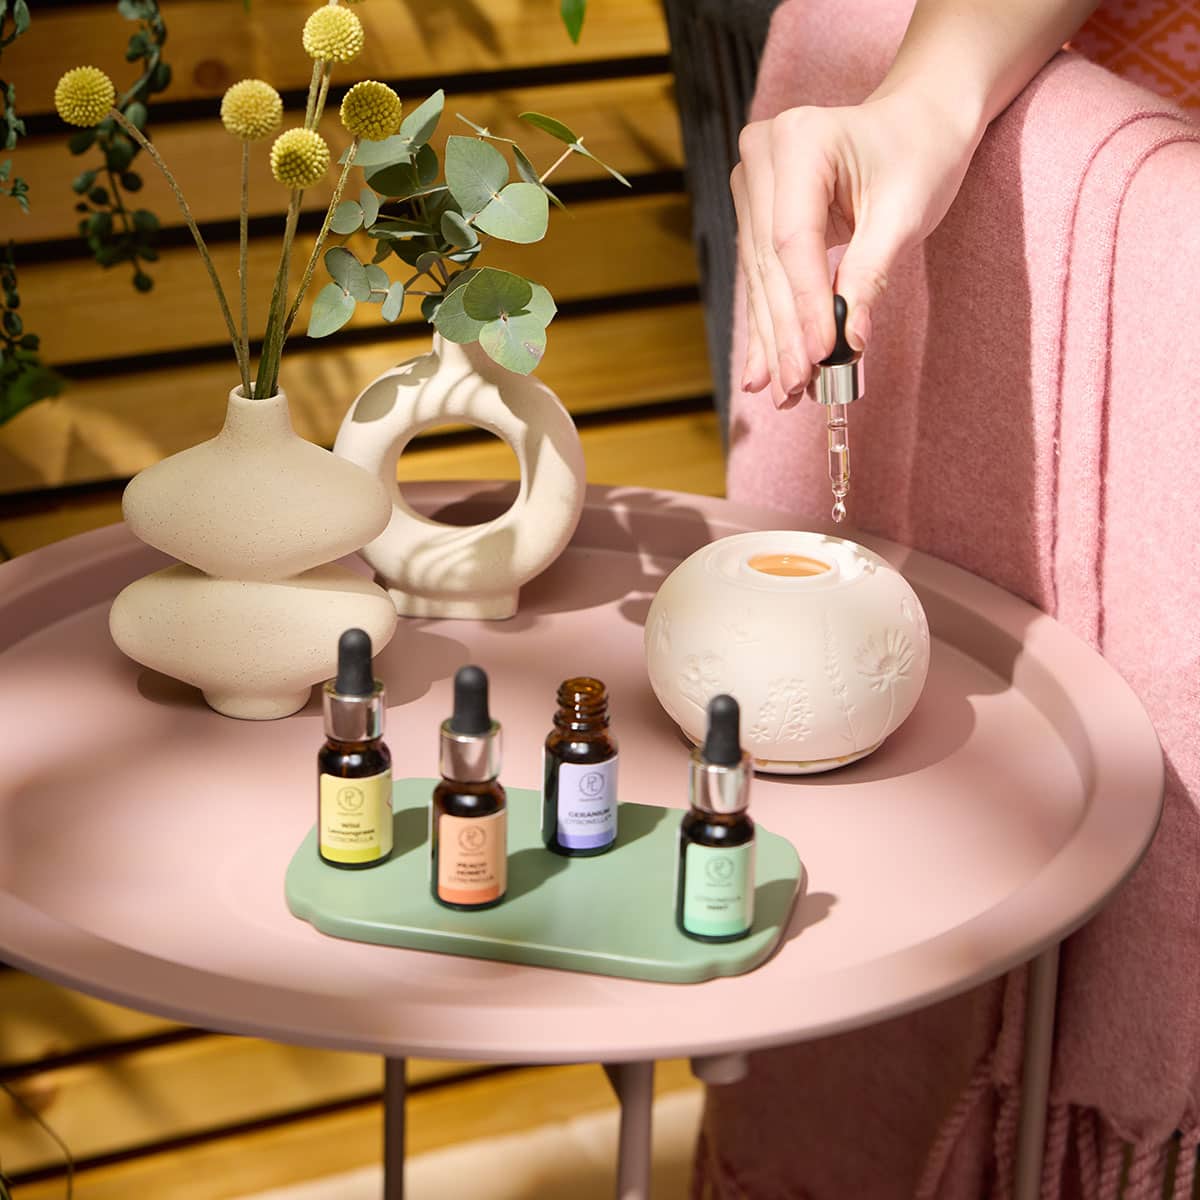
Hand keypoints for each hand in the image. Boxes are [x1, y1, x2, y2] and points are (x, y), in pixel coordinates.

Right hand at [730, 88, 980, 406]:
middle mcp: (762, 157)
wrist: (917, 121)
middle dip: (786, 332)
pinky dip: (770, 323)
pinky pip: (762, 277)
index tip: (820, 356)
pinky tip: (764, 370)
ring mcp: (752, 185)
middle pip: (769, 265)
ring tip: (785, 390)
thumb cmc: (921, 152)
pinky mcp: (755, 212)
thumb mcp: (906, 212)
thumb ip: (871, 274)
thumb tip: (850, 340)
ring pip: (761, 279)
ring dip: (774, 339)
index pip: (793, 240)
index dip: (805, 303)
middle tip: (797, 388)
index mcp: (800, 139)